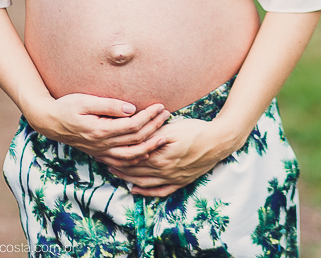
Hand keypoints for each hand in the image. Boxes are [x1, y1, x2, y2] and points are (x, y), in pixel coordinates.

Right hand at [26, 94, 170, 161]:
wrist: (49, 122)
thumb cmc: (66, 106)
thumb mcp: (85, 100)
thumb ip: (109, 105)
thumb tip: (132, 108)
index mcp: (100, 130)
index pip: (132, 125)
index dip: (149, 116)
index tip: (160, 106)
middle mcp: (102, 144)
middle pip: (136, 140)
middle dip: (154, 127)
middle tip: (167, 115)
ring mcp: (101, 152)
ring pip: (132, 156)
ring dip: (150, 147)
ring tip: (163, 137)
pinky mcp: (99, 154)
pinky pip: (122, 163)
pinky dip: (136, 160)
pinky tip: (145, 153)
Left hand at [99, 118, 241, 197]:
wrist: (219, 141)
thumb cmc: (195, 130)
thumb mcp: (171, 128)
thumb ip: (152, 134)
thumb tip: (135, 135)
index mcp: (159, 156)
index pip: (131, 158)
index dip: (116, 155)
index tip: (103, 150)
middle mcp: (164, 170)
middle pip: (134, 171)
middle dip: (116, 166)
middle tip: (101, 161)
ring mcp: (172, 178)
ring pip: (143, 182)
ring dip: (127, 179)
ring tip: (113, 174)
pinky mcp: (181, 182)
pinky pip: (160, 191)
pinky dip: (145, 192)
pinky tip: (135, 189)